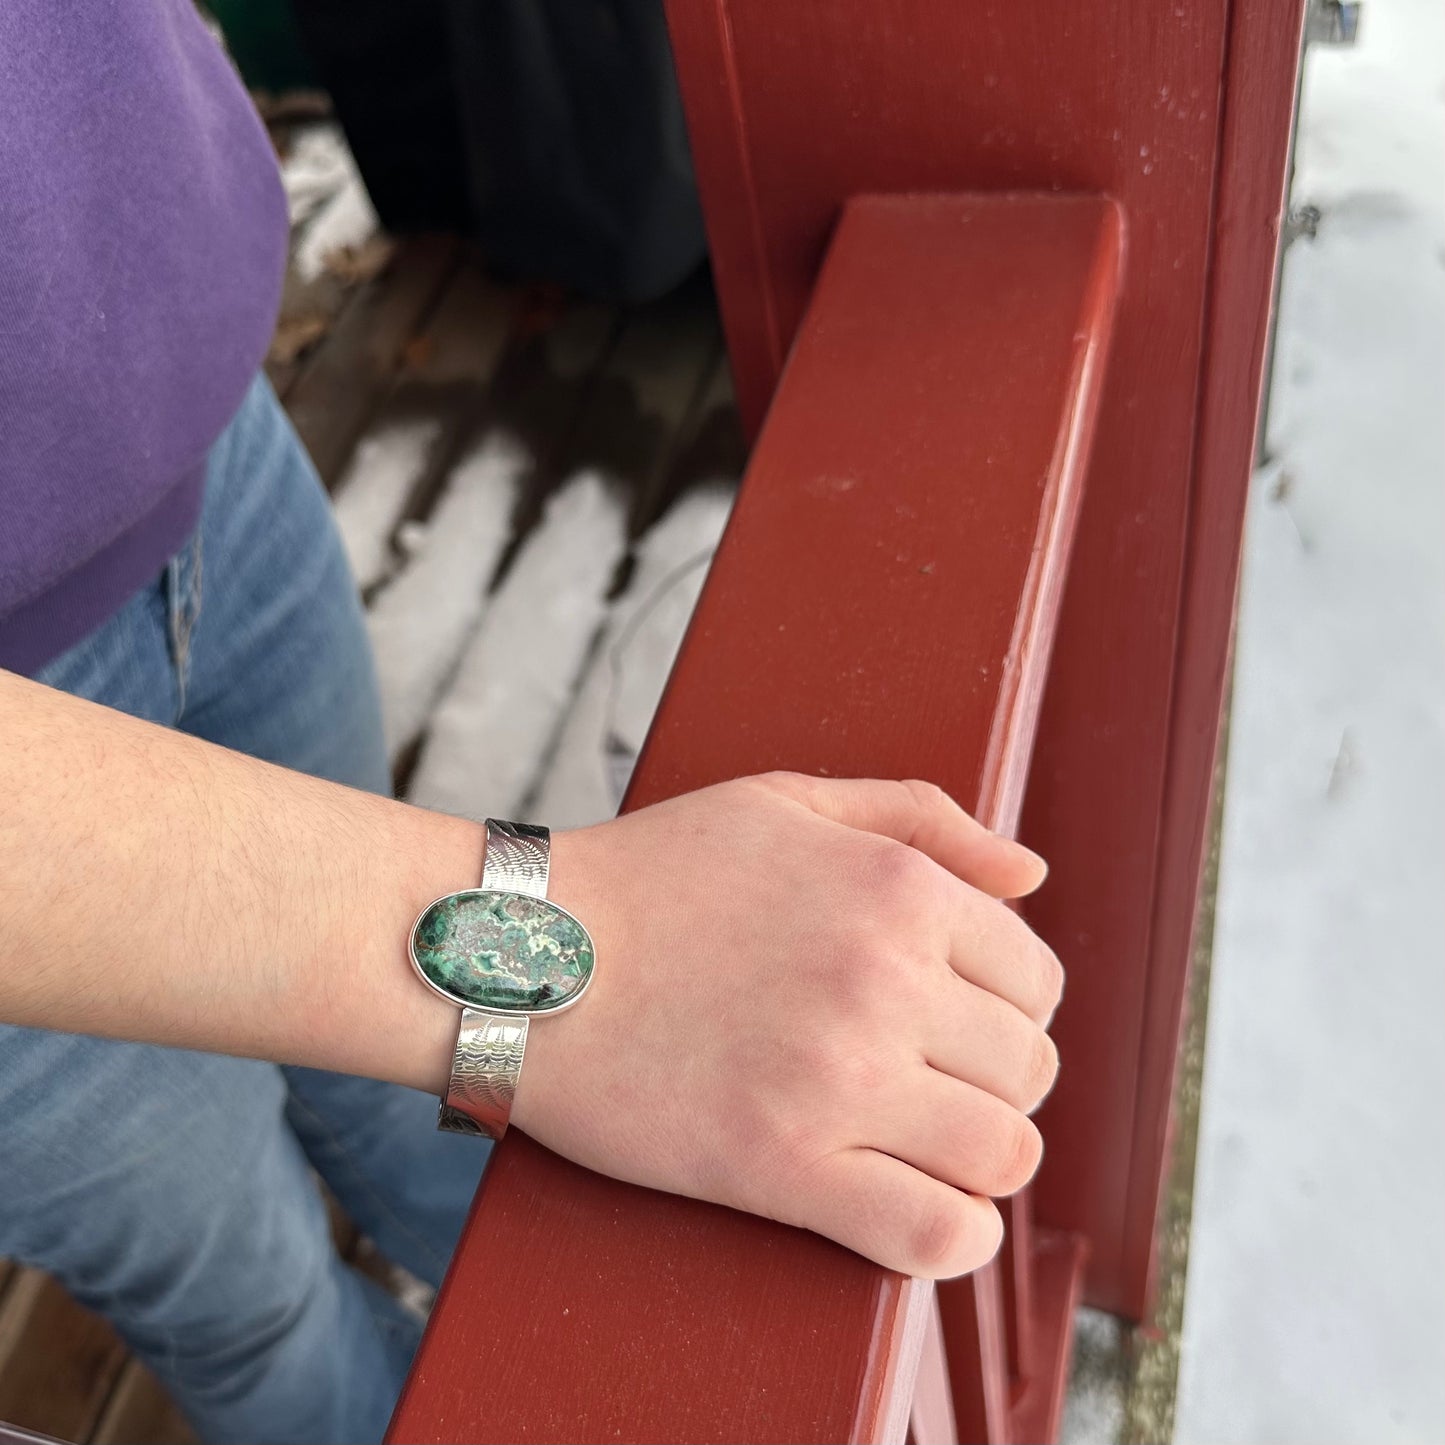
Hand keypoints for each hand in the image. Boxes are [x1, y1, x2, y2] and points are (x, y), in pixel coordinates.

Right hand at [521, 772, 1062, 1278]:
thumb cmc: (655, 874)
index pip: (1036, 981)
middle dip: (992, 1079)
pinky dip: (953, 1239)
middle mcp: (886, 981)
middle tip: (926, 1079)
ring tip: (922, 1143)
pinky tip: (924, 1213)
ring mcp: (839, 1080)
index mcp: (897, 890)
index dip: (1005, 1008)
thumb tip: (1034, 873)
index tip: (954, 1022)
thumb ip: (923, 816)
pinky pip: (934, 1235)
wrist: (524, 954)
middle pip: (1027, 1070)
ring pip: (1003, 1155)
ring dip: (980, 1158)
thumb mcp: (787, 799)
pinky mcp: (783, 1168)